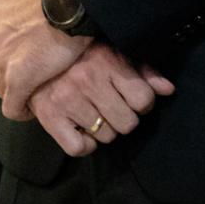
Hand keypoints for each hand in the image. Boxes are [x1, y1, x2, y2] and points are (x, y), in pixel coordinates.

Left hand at [0, 0, 88, 115]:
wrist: (73, 0)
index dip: (8, 54)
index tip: (24, 57)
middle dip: (11, 71)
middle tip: (34, 70)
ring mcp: (2, 61)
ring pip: (3, 88)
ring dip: (18, 90)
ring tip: (38, 87)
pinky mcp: (18, 79)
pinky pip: (13, 107)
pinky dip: (21, 110)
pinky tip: (33, 108)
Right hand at [28, 43, 175, 156]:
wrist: (36, 60)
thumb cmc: (82, 58)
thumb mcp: (114, 54)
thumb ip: (144, 72)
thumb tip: (168, 89)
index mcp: (107, 61)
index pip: (143, 99)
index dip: (141, 103)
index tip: (131, 99)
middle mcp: (88, 80)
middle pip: (128, 123)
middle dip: (124, 118)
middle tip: (112, 108)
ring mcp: (68, 100)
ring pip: (107, 136)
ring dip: (104, 130)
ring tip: (94, 114)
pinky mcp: (50, 117)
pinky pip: (79, 148)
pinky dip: (84, 145)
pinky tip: (82, 130)